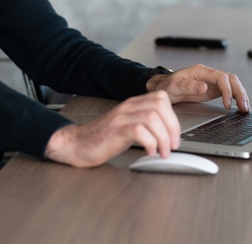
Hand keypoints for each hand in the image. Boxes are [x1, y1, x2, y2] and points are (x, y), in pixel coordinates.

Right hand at [45, 90, 179, 167]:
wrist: (78, 145)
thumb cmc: (103, 139)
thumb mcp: (128, 127)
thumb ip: (145, 124)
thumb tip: (169, 133)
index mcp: (132, 104)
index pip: (161, 98)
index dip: (173, 117)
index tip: (174, 136)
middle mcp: (127, 107)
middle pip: (159, 105)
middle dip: (172, 127)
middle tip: (172, 145)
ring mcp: (120, 118)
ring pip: (152, 117)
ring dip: (163, 138)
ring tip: (162, 152)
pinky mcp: (115, 131)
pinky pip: (139, 131)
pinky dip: (150, 143)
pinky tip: (150, 152)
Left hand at [146, 64, 249, 111]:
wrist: (163, 88)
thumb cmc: (167, 85)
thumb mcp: (174, 86)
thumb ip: (189, 86)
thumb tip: (204, 87)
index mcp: (201, 71)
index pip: (221, 77)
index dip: (226, 90)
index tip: (227, 103)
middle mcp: (208, 75)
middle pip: (231, 79)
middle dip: (239, 92)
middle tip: (244, 106)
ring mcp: (211, 82)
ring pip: (232, 84)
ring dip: (240, 95)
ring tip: (245, 108)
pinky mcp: (212, 90)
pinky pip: (228, 92)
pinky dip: (236, 98)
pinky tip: (239, 106)